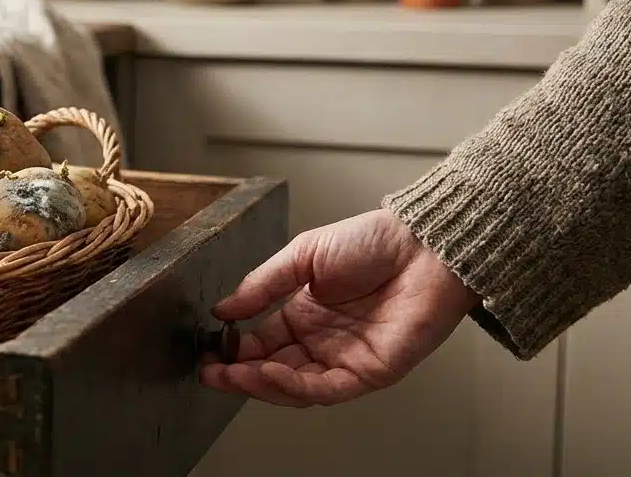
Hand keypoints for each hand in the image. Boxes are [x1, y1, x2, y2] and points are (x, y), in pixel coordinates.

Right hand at [200, 208, 479, 406]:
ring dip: (260, 384)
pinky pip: (326, 389)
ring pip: (295, 386)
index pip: (261, 343)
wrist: (422, 245)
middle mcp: (322, 342)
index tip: (208, 350)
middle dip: (238, 374)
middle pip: (273, 370)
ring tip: (231, 374)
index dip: (233, 350)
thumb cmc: (372, 242)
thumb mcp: (302, 255)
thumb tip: (223, 310)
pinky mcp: (370, 372)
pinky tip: (268, 372)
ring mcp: (345, 359)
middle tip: (210, 373)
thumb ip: (263, 285)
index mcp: (304, 314)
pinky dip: (294, 386)